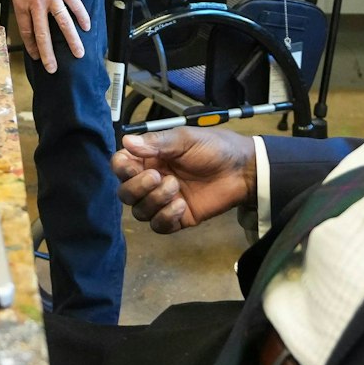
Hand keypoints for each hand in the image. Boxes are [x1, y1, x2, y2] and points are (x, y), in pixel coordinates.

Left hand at [2, 0, 88, 72]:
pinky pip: (75, 4)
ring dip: (71, 41)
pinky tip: (87, 27)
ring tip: (78, 54)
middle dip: (48, 54)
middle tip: (53, 69)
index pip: (27, 30)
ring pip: (63, 24)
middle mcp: (37, 4)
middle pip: (43, 34)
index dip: (31, 45)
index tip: (36, 57)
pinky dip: (82, 16)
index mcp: (21, 3)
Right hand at [113, 128, 257, 233]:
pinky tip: (180, 206)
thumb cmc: (214, 148)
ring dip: (153, 201)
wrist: (242, 170)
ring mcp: (164, 201)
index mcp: (150, 158)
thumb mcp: (185, 139)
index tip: (132, 166)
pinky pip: (158, 225)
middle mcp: (152, 180)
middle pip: (125, 193)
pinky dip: (164, 217)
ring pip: (139, 211)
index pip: (121, 166)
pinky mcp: (177, 218)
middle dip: (137, 187)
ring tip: (175, 187)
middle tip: (158, 176)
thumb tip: (127, 142)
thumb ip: (156, 143)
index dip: (121, 169)